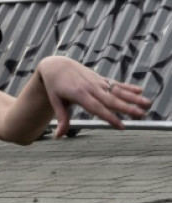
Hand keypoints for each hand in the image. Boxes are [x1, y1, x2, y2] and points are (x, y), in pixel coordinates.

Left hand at [37, 56, 151, 137]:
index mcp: (79, 94)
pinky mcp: (100, 79)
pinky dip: (128, 87)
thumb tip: (58, 136)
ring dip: (133, 97)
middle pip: (111, 100)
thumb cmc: (55, 86)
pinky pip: (115, 83)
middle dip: (127, 108)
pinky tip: (140, 91)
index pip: (96, 108)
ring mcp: (97, 82)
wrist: (56, 66)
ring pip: (117, 91)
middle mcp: (90, 87)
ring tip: (147, 103)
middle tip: (141, 115)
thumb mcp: (55, 101)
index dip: (109, 117)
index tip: (121, 126)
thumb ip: (62, 118)